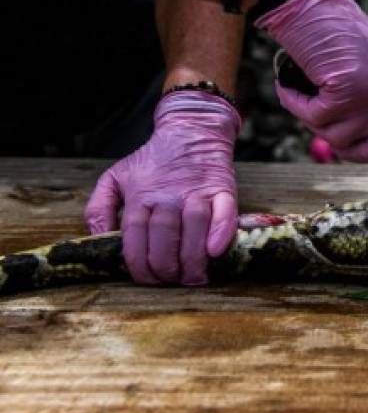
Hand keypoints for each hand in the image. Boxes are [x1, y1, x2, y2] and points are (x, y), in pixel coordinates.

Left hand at [83, 91, 240, 285]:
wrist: (191, 131)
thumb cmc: (152, 160)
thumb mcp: (115, 177)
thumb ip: (98, 208)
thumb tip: (98, 239)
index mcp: (140, 196)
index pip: (136, 240)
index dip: (141, 267)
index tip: (148, 280)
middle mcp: (168, 195)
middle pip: (165, 238)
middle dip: (167, 269)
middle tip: (171, 281)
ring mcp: (197, 192)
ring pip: (194, 229)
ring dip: (193, 259)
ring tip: (194, 277)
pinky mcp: (223, 188)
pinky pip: (225, 213)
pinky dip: (222, 233)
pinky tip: (216, 251)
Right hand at [256, 0, 367, 200]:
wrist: (308, 1)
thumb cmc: (331, 34)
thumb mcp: (367, 71)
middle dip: (351, 148)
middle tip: (333, 120)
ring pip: (338, 138)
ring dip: (316, 115)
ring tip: (314, 83)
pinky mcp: (347, 91)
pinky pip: (314, 119)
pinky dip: (298, 102)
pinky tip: (298, 80)